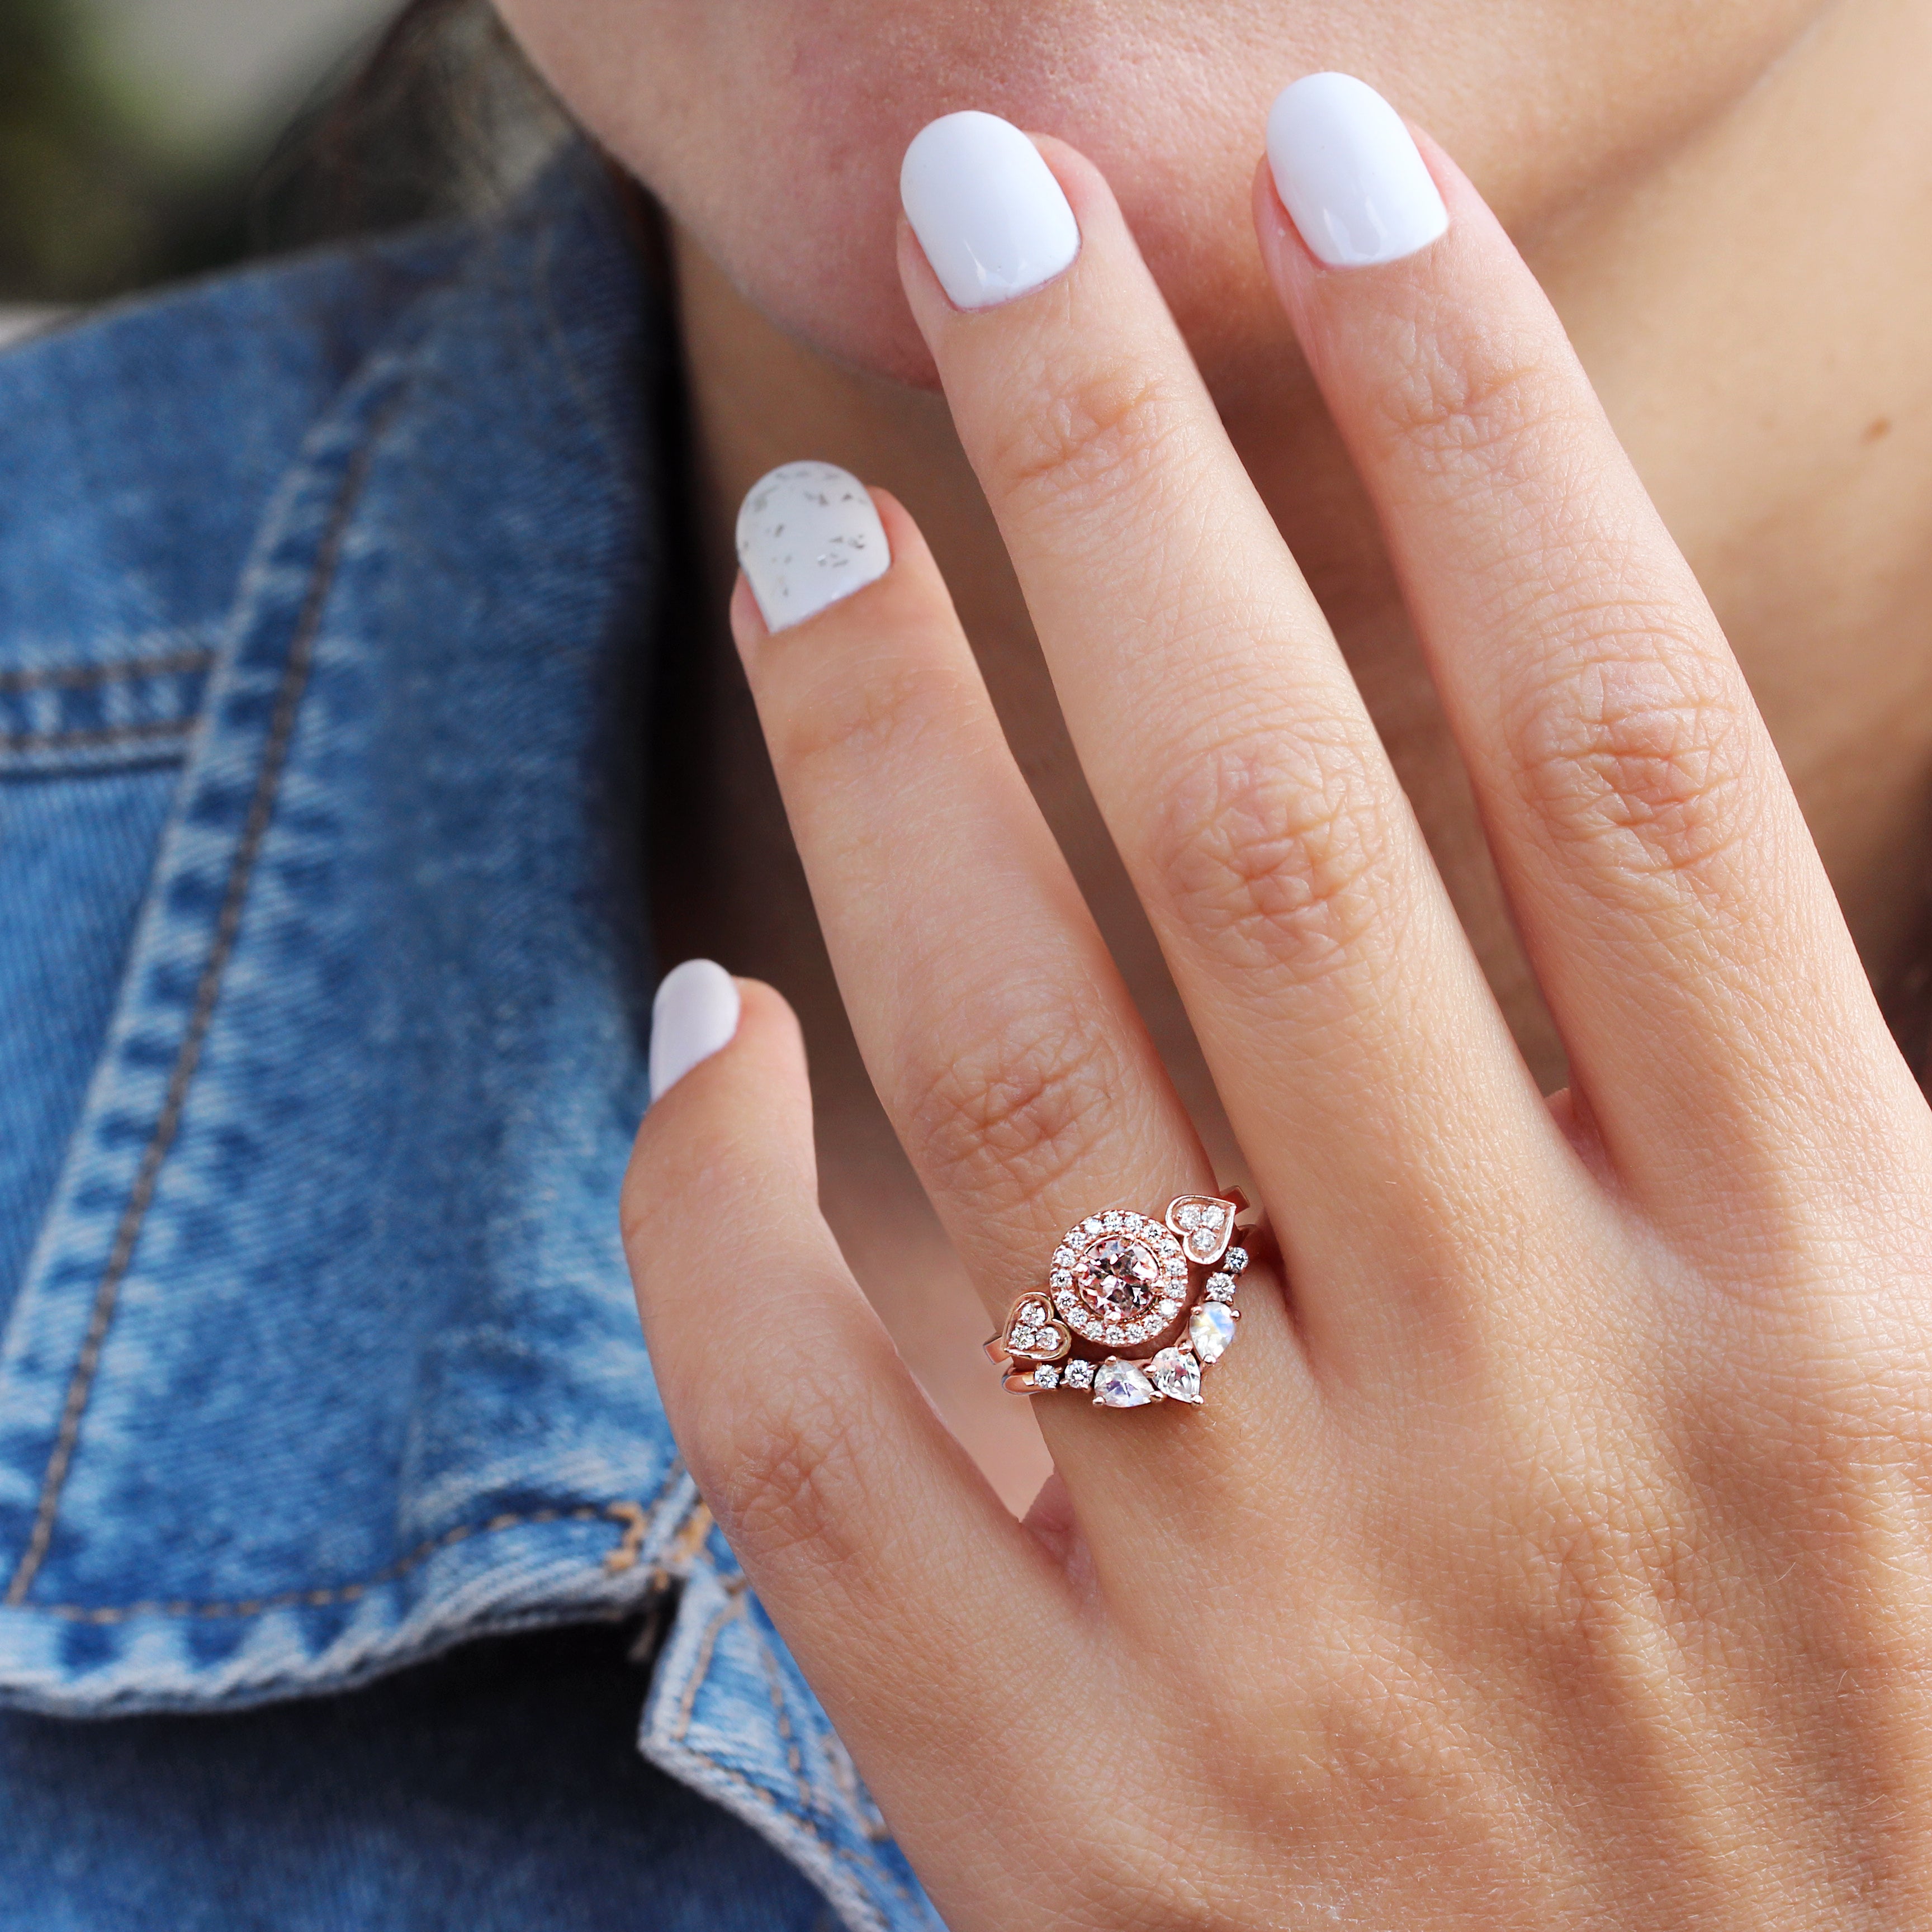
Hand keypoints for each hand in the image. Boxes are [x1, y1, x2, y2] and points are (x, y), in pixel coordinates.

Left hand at [623, 80, 1931, 1928]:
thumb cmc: (1871, 1740)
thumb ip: (1787, 1096)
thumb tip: (1618, 764)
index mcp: (1834, 1305)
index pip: (1618, 735)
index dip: (1476, 406)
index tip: (1333, 169)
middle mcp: (1546, 1424)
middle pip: (1275, 824)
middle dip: (1116, 473)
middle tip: (984, 221)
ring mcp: (1284, 1630)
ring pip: (1008, 1075)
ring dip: (888, 754)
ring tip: (817, 527)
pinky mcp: (1073, 1810)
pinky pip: (817, 1437)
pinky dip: (716, 1204)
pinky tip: (699, 1015)